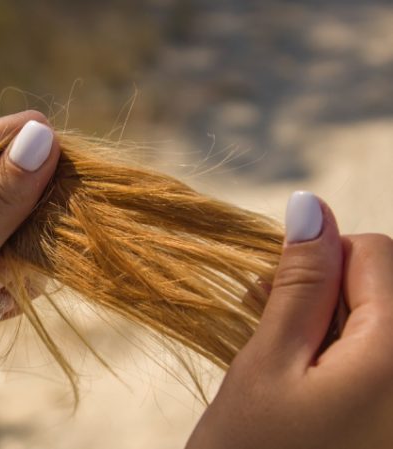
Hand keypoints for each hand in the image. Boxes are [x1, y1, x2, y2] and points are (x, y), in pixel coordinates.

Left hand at [0, 111, 59, 448]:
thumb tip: (41, 134)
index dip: (29, 149)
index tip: (78, 160)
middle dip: (36, 207)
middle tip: (64, 224)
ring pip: (4, 236)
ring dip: (29, 252)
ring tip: (37, 273)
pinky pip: (0, 276)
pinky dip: (14, 287)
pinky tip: (13, 302)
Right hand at [187, 192, 392, 447]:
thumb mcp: (267, 363)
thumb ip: (299, 283)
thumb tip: (310, 205)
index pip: (376, 253)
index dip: (318, 260)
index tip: (270, 293)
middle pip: (386, 286)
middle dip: (325, 290)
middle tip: (265, 317)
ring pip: (380, 320)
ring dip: (330, 321)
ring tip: (279, 351)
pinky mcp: (388, 415)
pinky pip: (377, 357)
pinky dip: (343, 352)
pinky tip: (304, 373)